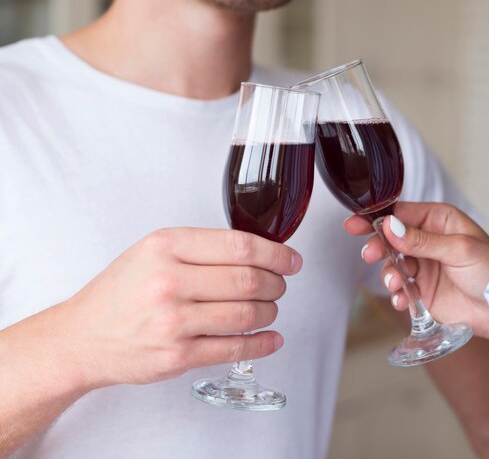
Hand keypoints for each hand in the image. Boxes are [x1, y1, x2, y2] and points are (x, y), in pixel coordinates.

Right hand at [60, 228, 300, 388]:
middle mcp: (168, 282)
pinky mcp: (176, 357)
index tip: (291, 260)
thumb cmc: (121, 291)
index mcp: (165, 247)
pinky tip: (271, 338)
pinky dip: (262, 344)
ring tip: (270, 308)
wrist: (83, 337)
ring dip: (270, 312)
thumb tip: (258, 251)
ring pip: (246, 315)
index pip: (239, 246)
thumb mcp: (152, 250)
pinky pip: (234, 349)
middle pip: (248, 280)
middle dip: (276, 284)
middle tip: (280, 284)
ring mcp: (172, 322)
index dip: (276, 253)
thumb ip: (201, 247)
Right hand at [345, 202, 488, 338]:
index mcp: (439, 222)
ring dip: (389, 273)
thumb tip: (391, 227)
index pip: (401, 214)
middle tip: (370, 255)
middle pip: (390, 240)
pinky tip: (402, 300)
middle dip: (378, 247)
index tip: (356, 224)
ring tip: (396, 283)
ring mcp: (424, 267)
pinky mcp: (423, 292)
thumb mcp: (459, 250)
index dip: (377, 218)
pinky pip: (401, 290)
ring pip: (392, 265)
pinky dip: (397, 295)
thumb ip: (422, 240)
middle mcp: (429, 242)